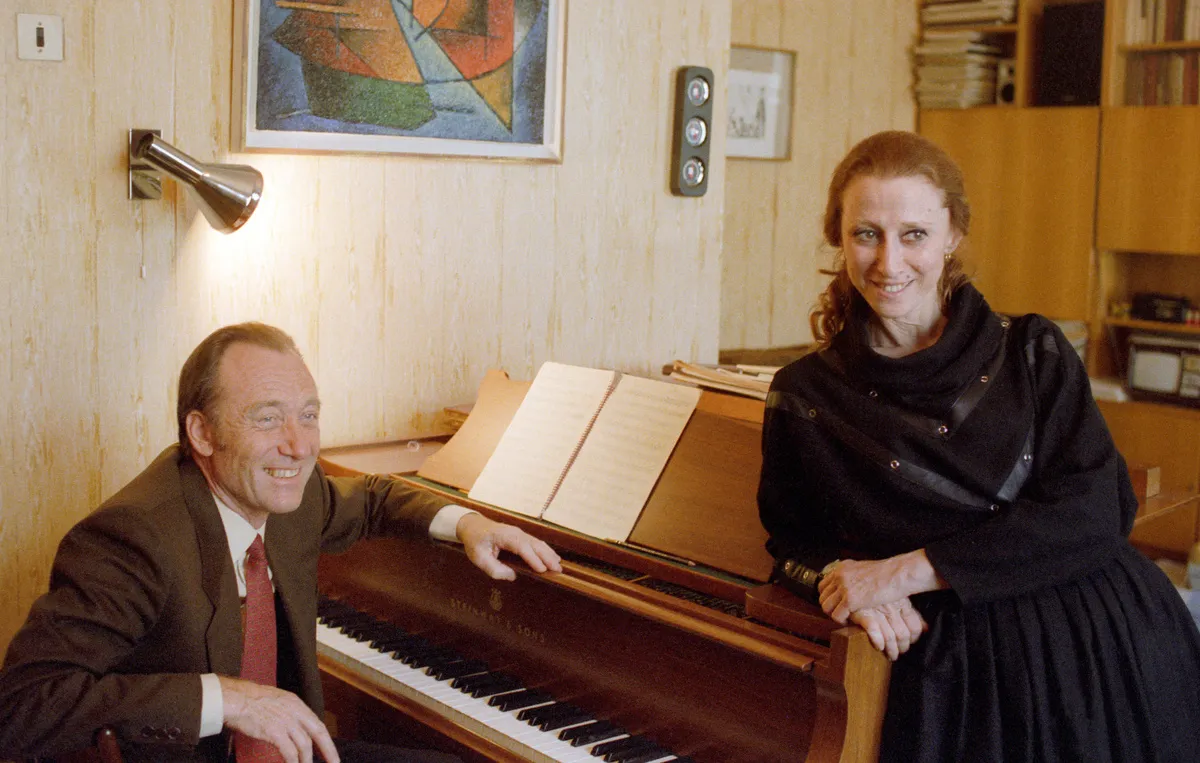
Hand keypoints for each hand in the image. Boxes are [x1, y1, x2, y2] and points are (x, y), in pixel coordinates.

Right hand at [218, 677, 338, 762]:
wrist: (235, 699)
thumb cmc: (250, 701)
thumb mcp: (277, 701)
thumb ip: (288, 714)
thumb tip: (295, 729)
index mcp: (296, 704)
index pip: (317, 724)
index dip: (326, 740)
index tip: (331, 752)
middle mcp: (295, 711)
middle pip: (318, 733)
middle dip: (328, 751)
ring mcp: (286, 722)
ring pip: (304, 746)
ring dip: (306, 760)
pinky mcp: (275, 732)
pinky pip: (289, 752)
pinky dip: (293, 762)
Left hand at [456, 513, 561, 580]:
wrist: (473, 526)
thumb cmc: (475, 542)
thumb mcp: (478, 558)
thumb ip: (494, 569)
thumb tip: (512, 576)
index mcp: (504, 536)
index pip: (521, 547)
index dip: (533, 558)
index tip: (542, 569)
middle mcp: (515, 532)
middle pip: (534, 544)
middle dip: (547, 557)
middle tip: (557, 570)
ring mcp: (519, 533)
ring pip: (537, 543)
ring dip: (549, 554)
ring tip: (559, 566)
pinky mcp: (521, 537)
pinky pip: (535, 543)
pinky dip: (545, 551)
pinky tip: (553, 558)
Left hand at [818, 550, 944, 623]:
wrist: (897, 575)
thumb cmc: (887, 574)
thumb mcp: (864, 569)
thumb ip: (854, 575)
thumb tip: (850, 584)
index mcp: (842, 567)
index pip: (823, 584)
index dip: (828, 596)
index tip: (836, 604)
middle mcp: (840, 575)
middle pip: (822, 596)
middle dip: (830, 606)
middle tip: (840, 613)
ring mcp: (843, 587)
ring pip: (826, 606)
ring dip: (834, 614)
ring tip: (845, 617)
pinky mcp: (850, 599)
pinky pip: (836, 615)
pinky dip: (841, 620)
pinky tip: (850, 620)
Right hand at [849, 599, 927, 660]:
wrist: (851, 581)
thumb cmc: (875, 592)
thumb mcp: (896, 597)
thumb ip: (911, 613)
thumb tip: (926, 629)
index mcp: (902, 601)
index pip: (915, 627)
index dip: (913, 640)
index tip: (909, 644)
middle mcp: (891, 606)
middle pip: (903, 634)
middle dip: (902, 648)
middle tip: (898, 653)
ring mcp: (877, 609)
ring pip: (890, 636)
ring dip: (891, 650)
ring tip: (889, 655)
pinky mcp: (861, 612)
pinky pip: (874, 631)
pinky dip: (877, 641)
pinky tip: (878, 646)